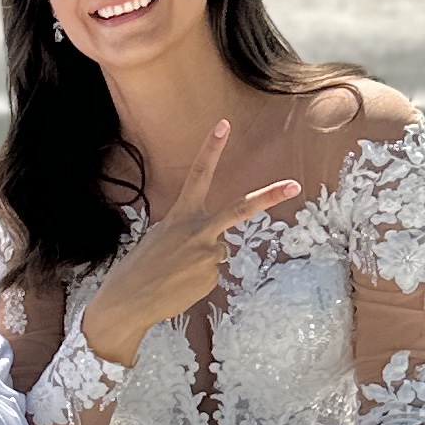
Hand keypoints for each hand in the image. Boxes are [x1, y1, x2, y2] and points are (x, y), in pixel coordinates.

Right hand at [82, 119, 303, 369]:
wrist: (129, 300)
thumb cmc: (140, 267)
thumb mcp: (161, 237)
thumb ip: (189, 231)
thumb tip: (214, 245)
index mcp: (181, 215)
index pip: (199, 175)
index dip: (211, 148)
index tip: (224, 125)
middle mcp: (199, 230)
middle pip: (240, 208)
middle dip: (269, 196)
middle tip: (295, 185)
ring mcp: (209, 254)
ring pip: (218, 252)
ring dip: (200, 262)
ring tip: (175, 272)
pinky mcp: (212, 276)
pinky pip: (211, 274)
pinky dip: (198, 279)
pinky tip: (179, 285)